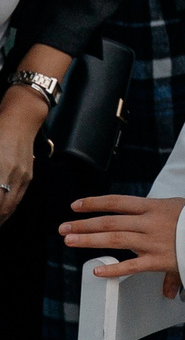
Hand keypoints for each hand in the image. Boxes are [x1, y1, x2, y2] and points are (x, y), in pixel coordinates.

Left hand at [0, 110, 32, 226]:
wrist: (20, 120)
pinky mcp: (27, 175)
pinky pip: (17, 198)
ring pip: (10, 206)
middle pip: (3, 208)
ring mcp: (23, 176)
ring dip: (0, 218)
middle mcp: (13, 177)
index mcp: (2, 170)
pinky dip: (8, 209)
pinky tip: (2, 214)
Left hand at [61, 193, 184, 298]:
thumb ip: (158, 214)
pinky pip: (131, 266)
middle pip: (111, 222)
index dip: (96, 203)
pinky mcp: (157, 260)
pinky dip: (113, 268)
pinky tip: (96, 270)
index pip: (118, 202)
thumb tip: (148, 215)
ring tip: (70, 241)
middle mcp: (149, 223)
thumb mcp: (178, 208)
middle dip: (85, 224)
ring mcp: (152, 241)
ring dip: (90, 240)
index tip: (76, 205)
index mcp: (154, 207)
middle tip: (64, 228)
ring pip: (115, 239)